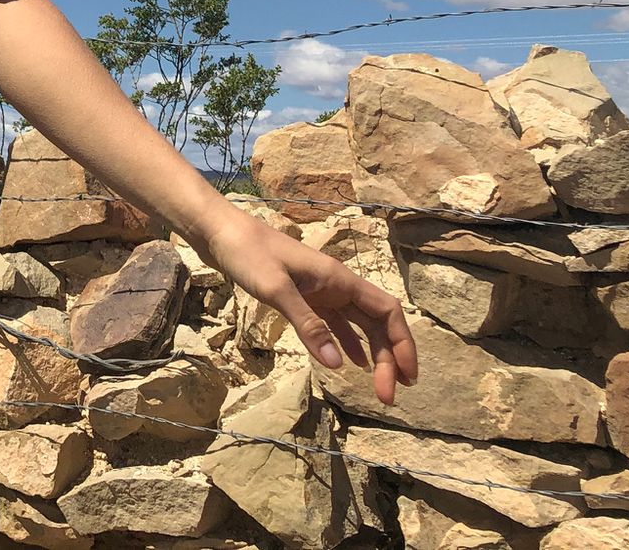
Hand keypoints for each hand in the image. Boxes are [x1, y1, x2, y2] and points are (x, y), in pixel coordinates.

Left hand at [201, 211, 418, 404]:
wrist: (220, 232)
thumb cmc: (248, 253)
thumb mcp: (277, 289)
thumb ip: (308, 325)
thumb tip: (338, 365)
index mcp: (339, 279)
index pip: (387, 312)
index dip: (403, 344)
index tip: (408, 377)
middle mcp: (336, 285)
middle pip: (376, 323)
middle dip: (388, 358)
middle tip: (388, 396)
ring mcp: (320, 290)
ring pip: (358, 325)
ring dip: (372, 354)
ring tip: (378, 386)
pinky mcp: (302, 296)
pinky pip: (334, 323)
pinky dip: (345, 343)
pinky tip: (348, 364)